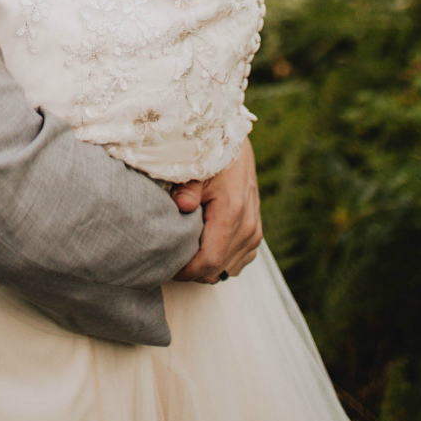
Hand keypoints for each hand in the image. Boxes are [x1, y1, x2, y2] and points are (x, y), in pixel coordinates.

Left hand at [170, 139, 261, 282]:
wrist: (234, 148)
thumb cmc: (209, 158)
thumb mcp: (194, 169)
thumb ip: (187, 189)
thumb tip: (181, 206)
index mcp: (232, 213)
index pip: (210, 260)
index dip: (187, 271)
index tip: (165, 267)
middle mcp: (248, 228)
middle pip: (217, 269)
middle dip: (191, 272)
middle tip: (166, 262)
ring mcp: (254, 233)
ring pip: (227, 269)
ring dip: (205, 268)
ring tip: (181, 255)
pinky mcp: (255, 235)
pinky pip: (237, 261)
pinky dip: (218, 261)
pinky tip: (200, 248)